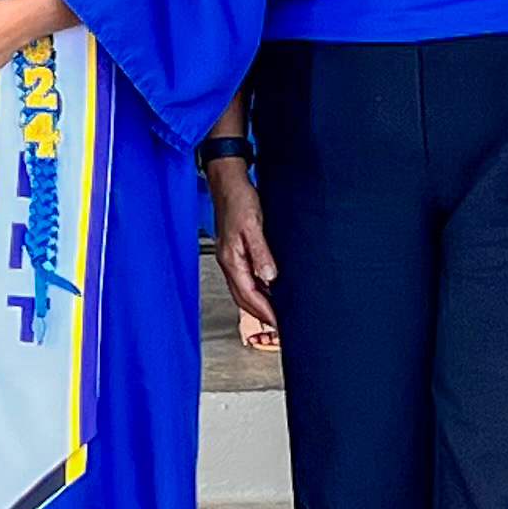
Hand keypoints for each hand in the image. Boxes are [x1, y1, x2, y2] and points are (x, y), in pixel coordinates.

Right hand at [210, 155, 278, 347]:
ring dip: (258, 303)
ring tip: (276, 313)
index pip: (249, 295)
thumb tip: (270, 278)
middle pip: (243, 298)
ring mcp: (231, 258)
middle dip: (260, 314)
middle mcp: (229, 262)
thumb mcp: (253, 226)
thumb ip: (261, 254)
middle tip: (279, 326)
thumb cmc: (238, 199)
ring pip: (243, 289)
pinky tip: (268, 288)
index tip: (279, 324)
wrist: (228, 182)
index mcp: (231, 260)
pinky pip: (245, 278)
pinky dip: (256, 288)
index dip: (265, 311)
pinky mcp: (235, 251)